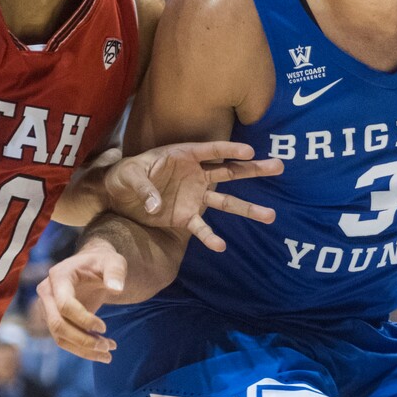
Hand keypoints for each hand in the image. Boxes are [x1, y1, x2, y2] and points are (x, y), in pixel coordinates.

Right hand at [36, 240, 125, 360]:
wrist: (93, 267)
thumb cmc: (103, 263)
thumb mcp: (114, 262)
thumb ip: (116, 272)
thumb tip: (117, 289)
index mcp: (59, 276)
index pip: (64, 305)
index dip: (83, 319)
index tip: (104, 328)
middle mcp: (47, 293)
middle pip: (57, 325)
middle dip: (83, 340)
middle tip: (109, 347)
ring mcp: (48, 308)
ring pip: (59, 337)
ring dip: (84, 350)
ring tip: (109, 354)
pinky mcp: (54, 319)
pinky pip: (64, 340)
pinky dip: (82, 349)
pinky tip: (102, 350)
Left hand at [104, 141, 283, 251]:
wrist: (117, 196)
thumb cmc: (124, 176)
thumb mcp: (129, 176)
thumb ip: (144, 187)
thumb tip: (155, 205)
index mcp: (184, 155)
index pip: (212, 150)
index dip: (230, 150)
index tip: (250, 151)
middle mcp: (196, 175)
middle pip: (230, 172)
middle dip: (254, 170)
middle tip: (279, 166)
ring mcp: (194, 197)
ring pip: (226, 202)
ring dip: (248, 208)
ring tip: (270, 215)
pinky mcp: (186, 217)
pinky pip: (201, 228)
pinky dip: (210, 237)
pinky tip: (221, 247)